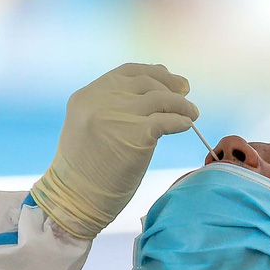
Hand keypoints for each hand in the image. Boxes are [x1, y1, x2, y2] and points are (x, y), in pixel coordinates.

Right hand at [29, 64, 197, 238]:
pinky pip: (168, 119)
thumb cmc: (85, 169)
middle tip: (185, 94)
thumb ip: (112, 107)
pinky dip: (181, 121)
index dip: (153, 72)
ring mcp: (119, 114)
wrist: (76, 198)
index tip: (169, 78)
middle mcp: (101, 99)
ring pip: (161, 98)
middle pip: (146, 82)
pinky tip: (186, 125)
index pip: (128, 72)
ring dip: (182, 105)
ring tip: (192, 113)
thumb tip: (156, 90)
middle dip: (170, 85)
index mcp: (87, 95)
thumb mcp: (88, 126)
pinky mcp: (137, 133)